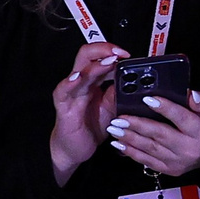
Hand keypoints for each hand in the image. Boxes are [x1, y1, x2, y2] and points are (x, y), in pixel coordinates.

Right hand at [48, 39, 127, 184]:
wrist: (75, 148)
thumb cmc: (91, 126)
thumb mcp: (112, 108)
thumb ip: (120, 94)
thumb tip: (135, 81)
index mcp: (94, 80)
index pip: (102, 57)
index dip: (115, 53)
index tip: (129, 55)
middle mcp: (81, 82)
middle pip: (88, 55)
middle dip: (105, 50)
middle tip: (121, 53)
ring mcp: (71, 92)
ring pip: (79, 69)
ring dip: (96, 64)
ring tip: (110, 61)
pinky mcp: (63, 105)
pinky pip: (63, 90)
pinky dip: (70, 82)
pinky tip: (78, 78)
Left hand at [107, 88, 199, 180]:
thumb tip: (189, 94)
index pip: (181, 118)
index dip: (164, 108)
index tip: (147, 99)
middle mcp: (189, 149)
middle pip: (160, 135)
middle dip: (137, 125)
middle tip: (120, 117)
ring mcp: (178, 162)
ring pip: (150, 149)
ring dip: (130, 138)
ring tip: (115, 128)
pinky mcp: (169, 169)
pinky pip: (147, 161)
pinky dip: (132, 152)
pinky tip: (119, 144)